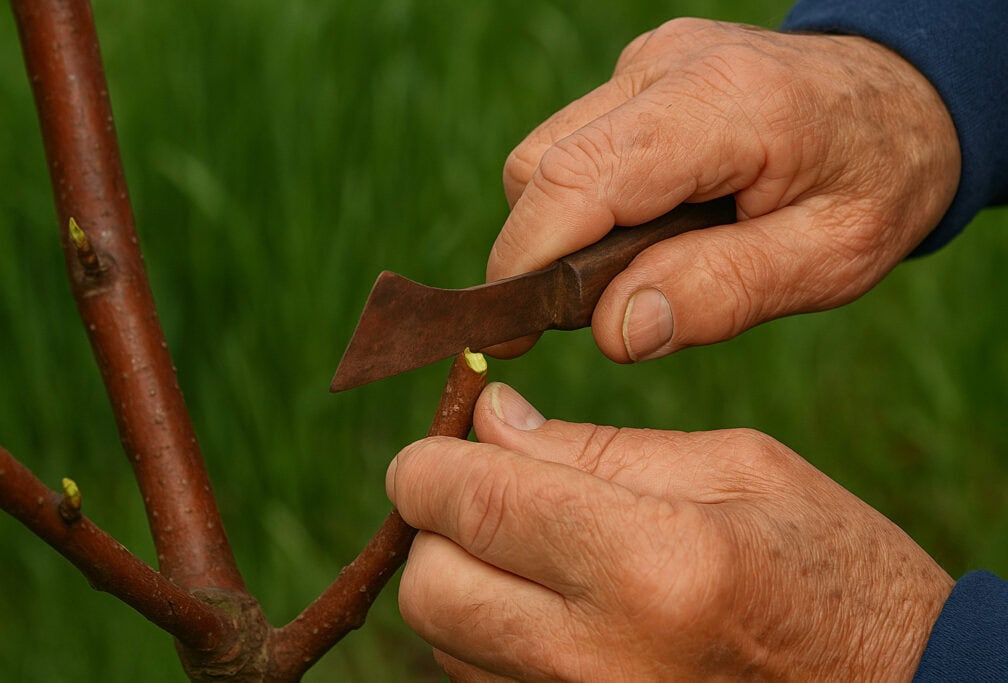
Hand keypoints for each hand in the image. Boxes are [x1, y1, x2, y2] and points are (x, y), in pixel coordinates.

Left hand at [387, 383, 953, 680]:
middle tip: (483, 490)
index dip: (429, 464)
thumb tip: (490, 417)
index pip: (473, 504)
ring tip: (533, 547)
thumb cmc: (826, 566)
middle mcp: (597, 658)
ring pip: (444, 641)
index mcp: (650, 563)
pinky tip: (551, 604)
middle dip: (434, 526)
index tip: (438, 444)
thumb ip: (596, 446)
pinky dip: (489, 634)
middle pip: (430, 587)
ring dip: (463, 579)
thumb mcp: (735, 470)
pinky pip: (483, 680)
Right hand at [487, 19, 959, 361]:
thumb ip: (722, 292)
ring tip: (636, 265)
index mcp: (723, 107)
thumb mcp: (831, 260)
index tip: (508, 334)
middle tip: (597, 310)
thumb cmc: (877, 181)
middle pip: (540, 167)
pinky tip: (645, 222)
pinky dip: (587, 200)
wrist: (903, 98)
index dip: (525, 261)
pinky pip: (574, 144)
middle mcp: (668, 66)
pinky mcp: (638, 73)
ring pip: (544, 155)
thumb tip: (612, 329)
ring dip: (563, 227)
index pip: (578, 180)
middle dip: (542, 252)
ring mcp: (648, 61)